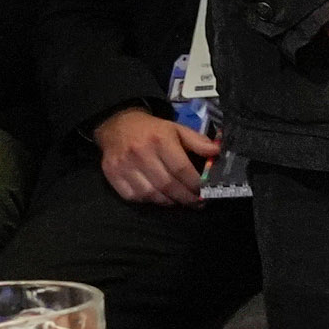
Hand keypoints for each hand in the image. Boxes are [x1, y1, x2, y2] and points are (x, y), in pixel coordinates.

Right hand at [94, 107, 217, 206]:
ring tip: (180, 200)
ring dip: (168, 201)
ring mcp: (124, 166)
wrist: (118, 125)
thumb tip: (216, 153)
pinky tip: (159, 197)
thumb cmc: (153, 130)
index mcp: (160, 140)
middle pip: (167, 185)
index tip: (205, 191)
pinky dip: (148, 201)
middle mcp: (141, 154)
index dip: (195, 184)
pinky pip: (133, 197)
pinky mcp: (112, 175)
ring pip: (150, 194)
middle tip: (197, 203)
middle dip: (185, 198)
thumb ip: (198, 141)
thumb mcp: (177, 129)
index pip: (181, 168)